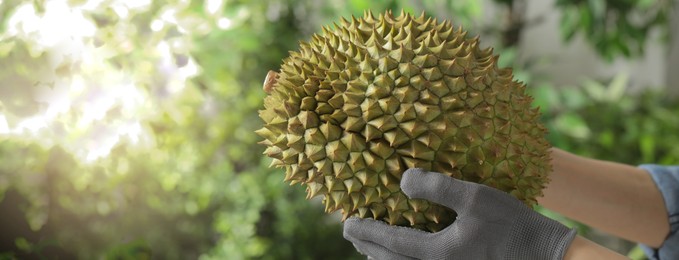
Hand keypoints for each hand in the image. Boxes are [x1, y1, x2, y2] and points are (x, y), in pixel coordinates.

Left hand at [343, 168, 576, 259]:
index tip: (346, 223)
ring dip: (385, 258)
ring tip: (372, 247)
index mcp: (436, 253)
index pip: (389, 242)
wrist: (546, 258)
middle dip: (369, 247)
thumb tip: (402, 180)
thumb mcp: (476, 197)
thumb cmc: (513, 225)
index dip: (365, 231)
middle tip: (353, 233)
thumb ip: (438, 187)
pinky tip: (408, 255)